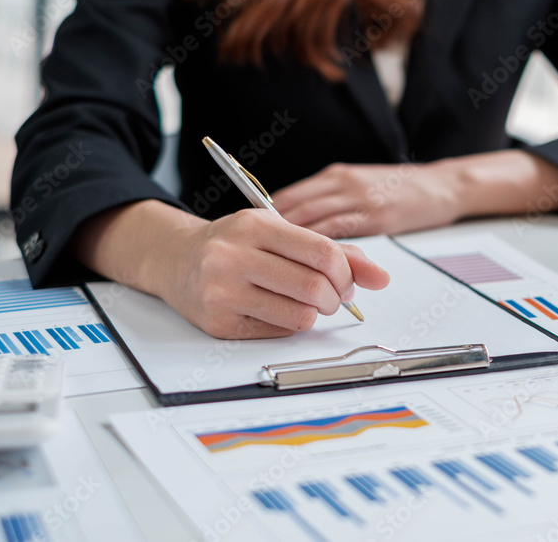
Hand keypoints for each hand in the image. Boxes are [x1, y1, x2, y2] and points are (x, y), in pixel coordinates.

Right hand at [158, 209, 389, 338]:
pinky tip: (275, 309)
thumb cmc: (237, 244)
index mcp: (255, 225)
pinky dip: (288, 324)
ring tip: (306, 303)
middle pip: (314, 288)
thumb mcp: (280, 233)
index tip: (346, 280)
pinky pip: (277, 332)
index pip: (322, 252)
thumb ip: (334, 252)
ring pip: (299, 315)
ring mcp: (222, 291)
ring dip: (314, 314)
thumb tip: (381, 278)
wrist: (176, 259)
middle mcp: (233, 256)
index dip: (346, 272)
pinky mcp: (218, 323)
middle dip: (335, 298)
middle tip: (332, 297)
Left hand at [270, 151, 557, 237]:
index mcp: (335, 176)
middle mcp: (341, 183)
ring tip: (270, 266)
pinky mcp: (376, 215)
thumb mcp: (361, 186)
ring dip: (289, 245)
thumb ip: (332, 202)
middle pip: (291, 208)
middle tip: (250, 259)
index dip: (263, 220)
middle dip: (268, 236)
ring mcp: (358, 198)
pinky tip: (305, 265)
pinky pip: (339, 232)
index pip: (287, 197)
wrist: (443, 185)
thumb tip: (299, 226)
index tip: (246, 241)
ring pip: (311, 221)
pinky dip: (318, 248)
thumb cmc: (402, 190)